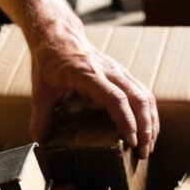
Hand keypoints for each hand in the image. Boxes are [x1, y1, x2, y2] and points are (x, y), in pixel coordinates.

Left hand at [28, 27, 158, 158]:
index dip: (126, 121)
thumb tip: (38, 142)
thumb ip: (41, 116)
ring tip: (149, 146)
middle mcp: (109, 71)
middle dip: (145, 128)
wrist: (59, 37)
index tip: (131, 142)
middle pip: (138, 98)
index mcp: (88, 74)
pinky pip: (144, 93)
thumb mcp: (41, 90)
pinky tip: (148, 130)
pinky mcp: (123, 74)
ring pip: (145, 95)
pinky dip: (149, 113)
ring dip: (151, 122)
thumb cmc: (50, 63)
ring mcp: (119, 71)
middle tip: (143, 153)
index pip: (116, 98)